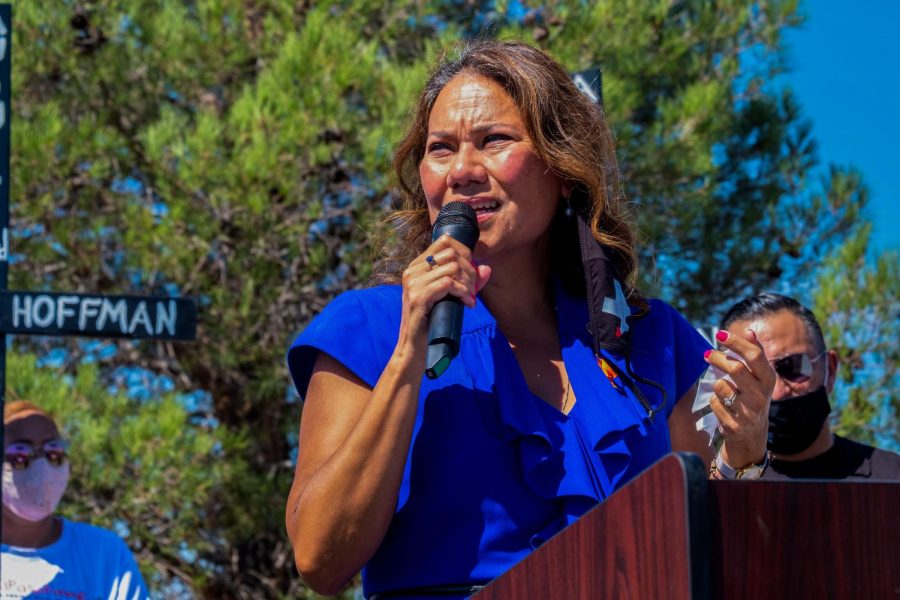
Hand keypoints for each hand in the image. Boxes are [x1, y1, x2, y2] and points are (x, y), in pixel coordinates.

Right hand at [398, 234, 490, 350]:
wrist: (415, 348)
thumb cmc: (432, 322)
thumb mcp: (449, 298)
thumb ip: (467, 282)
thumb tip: (486, 269)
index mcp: (416, 267)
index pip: (444, 241)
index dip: (464, 253)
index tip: (471, 273)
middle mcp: (412, 271)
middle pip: (452, 253)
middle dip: (469, 270)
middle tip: (472, 290)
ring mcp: (413, 283)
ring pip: (452, 267)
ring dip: (467, 283)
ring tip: (469, 298)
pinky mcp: (418, 297)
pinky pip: (448, 283)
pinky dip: (462, 292)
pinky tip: (466, 303)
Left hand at [704, 328, 773, 467]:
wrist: (752, 438)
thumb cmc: (752, 400)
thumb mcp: (758, 379)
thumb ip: (754, 356)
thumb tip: (749, 330)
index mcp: (769, 380)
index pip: (755, 356)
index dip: (737, 343)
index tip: (720, 334)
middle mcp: (762, 396)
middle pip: (736, 368)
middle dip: (718, 358)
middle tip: (707, 354)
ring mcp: (749, 412)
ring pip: (722, 386)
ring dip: (717, 385)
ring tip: (724, 391)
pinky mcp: (735, 425)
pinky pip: (714, 403)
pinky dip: (714, 401)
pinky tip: (723, 408)